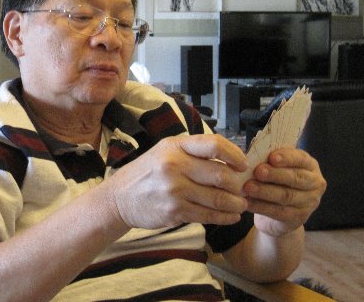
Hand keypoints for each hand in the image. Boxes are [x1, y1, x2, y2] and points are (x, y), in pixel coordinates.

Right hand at [107, 134, 248, 229]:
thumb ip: (193, 153)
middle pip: (221, 174)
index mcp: (175, 146)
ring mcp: (174, 190)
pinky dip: (224, 218)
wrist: (120, 198)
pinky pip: (208, 215)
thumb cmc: (147, 173)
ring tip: (241, 205)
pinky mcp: (174, 211)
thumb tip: (229, 161)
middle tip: (244, 190)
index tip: (243, 165)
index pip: (214, 145)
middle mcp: (174, 165)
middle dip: (238, 185)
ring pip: (218, 198)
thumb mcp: (165, 151)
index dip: (235, 155)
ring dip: (236, 204)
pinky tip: (230, 217)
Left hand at [243, 148, 326, 236]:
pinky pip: (279, 212)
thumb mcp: (277, 166)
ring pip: (286, 196)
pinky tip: (248, 203)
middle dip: (275, 174)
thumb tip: (253, 157)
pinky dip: (261, 207)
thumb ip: (270, 161)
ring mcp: (310, 202)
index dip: (287, 158)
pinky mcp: (299, 218)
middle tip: (257, 172)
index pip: (300, 159)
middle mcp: (315, 183)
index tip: (271, 157)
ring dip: (265, 191)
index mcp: (310, 165)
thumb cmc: (276, 179)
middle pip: (295, 178)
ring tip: (248, 187)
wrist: (279, 208)